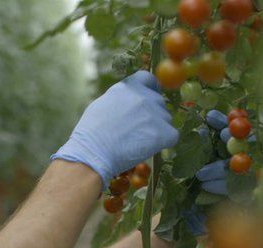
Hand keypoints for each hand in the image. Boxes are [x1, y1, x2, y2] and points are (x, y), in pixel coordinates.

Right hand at [51, 71, 179, 188]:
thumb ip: (121, 99)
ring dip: (157, 130)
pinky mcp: (164, 133)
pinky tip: (148, 149)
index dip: (151, 89)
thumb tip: (130, 102)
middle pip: (158, 102)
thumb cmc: (91, 133)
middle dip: (151, 115)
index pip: (149, 79)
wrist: (93, 152)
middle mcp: (145, 96)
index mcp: (129, 87)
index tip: (149, 99)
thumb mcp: (103, 104)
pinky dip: (163, 143)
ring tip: (138, 142)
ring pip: (165, 120)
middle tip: (138, 131)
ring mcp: (156, 114)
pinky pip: (172, 136)